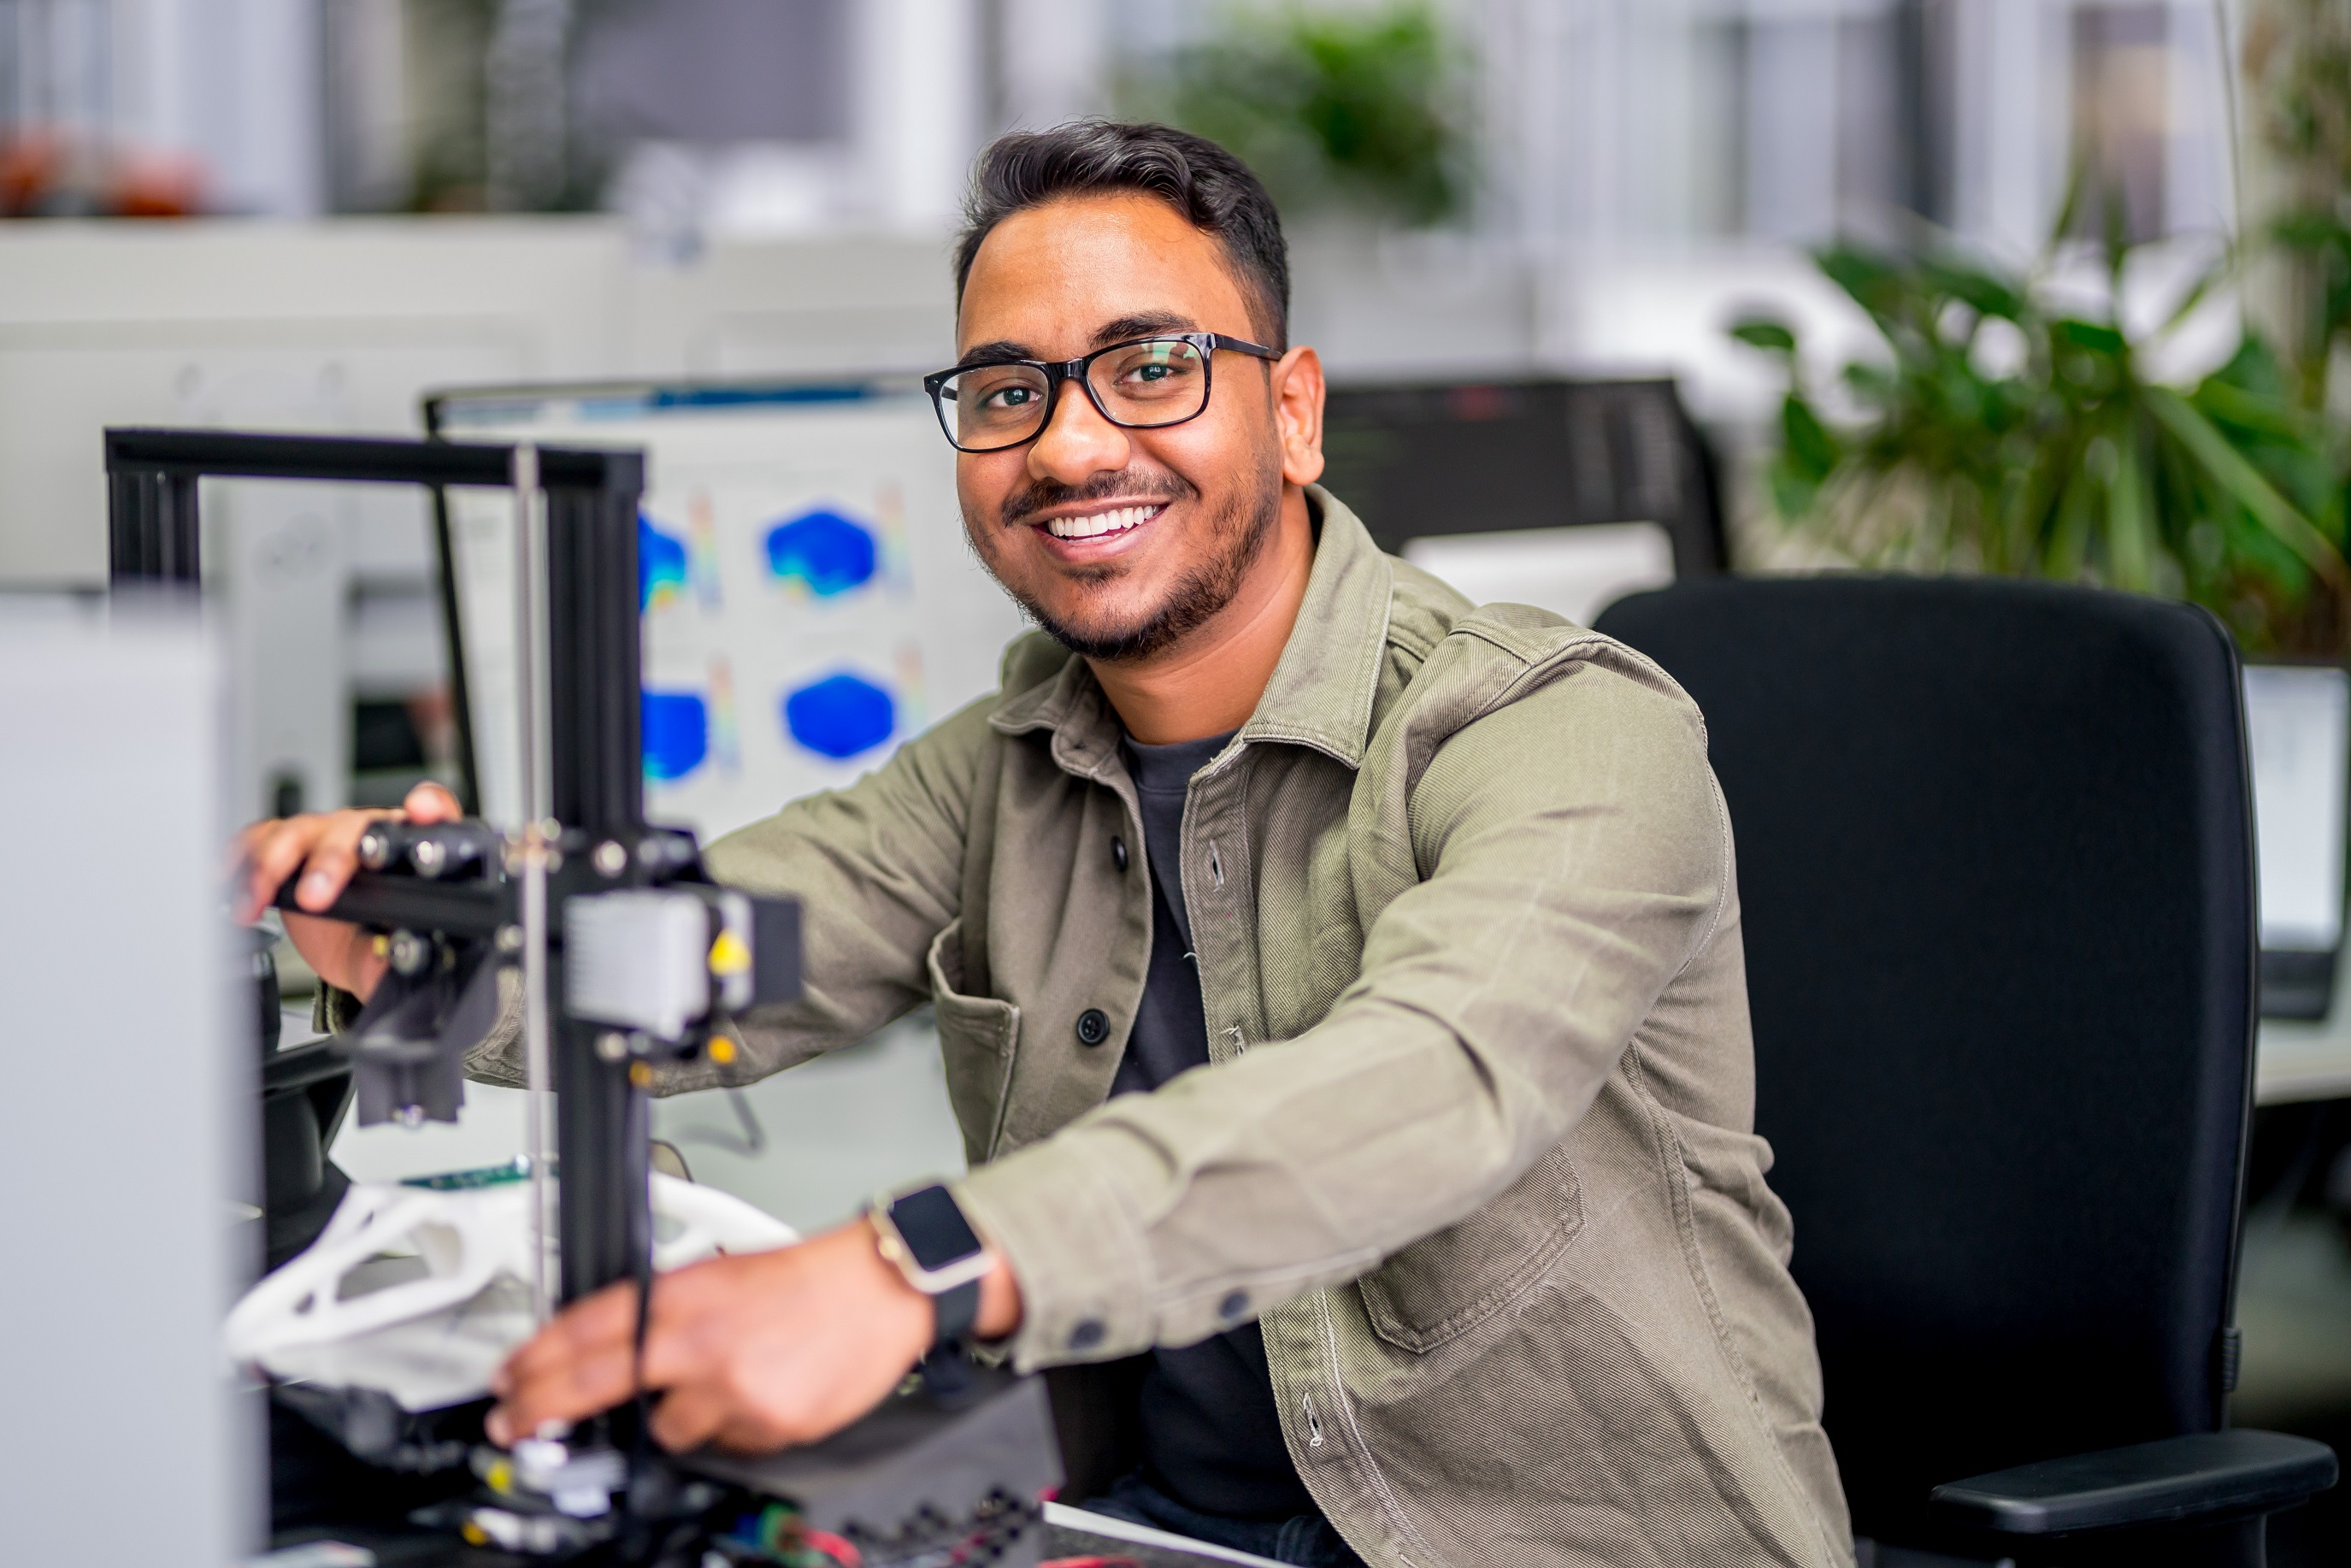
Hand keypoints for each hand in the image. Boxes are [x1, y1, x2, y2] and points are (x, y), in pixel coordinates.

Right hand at [233, 780, 463, 1001]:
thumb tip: (404, 964)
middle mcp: (371, 834)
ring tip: (257, 900)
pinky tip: (228, 878)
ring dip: (273, 865)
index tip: (421, 811)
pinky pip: (261, 837)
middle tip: (315, 897)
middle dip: (330, 859)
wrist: (347, 948)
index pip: (434, 814)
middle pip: (354, 829)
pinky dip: (241, 856)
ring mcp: (328, 835)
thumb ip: (401, 959)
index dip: (429, 806)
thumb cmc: (380, 941)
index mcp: (412, 853)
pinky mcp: (291, 846)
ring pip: (300, 832)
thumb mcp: (393, 958)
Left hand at [486, 1218, 1024, 1453]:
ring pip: (670, 1430)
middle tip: (514, 1422)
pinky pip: (728, 1445)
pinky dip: (738, 1427)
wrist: (880, 1289)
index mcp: (683, 1294)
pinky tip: (766, 1392)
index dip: (534, 1358)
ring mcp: (729, 1387)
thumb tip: (609, 1350)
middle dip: (540, 1408)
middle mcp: (698, 1340)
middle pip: (591, 1381)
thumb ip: (664, 1310)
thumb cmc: (807, 1280)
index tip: (508, 1379)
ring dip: (686, 1416)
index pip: (585, 1327)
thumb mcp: (721, 1275)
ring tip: (731, 1380)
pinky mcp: (764, 1425)